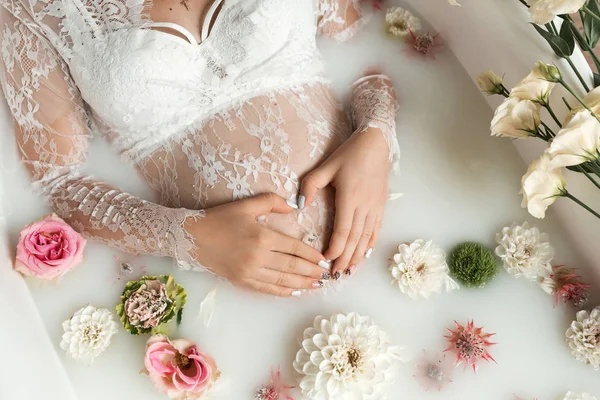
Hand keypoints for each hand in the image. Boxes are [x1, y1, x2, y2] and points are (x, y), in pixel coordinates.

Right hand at [184, 193, 329, 295]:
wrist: (191, 238)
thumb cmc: (220, 218)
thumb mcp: (246, 205)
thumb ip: (272, 202)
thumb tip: (294, 206)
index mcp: (262, 236)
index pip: (294, 248)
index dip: (310, 255)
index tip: (323, 260)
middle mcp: (258, 257)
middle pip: (292, 267)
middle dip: (311, 272)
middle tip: (327, 275)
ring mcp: (249, 272)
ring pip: (282, 281)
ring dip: (302, 284)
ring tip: (316, 285)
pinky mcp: (241, 281)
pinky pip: (267, 289)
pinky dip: (282, 292)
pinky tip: (295, 292)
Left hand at [299, 127, 390, 277]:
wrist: (375, 144)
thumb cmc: (349, 154)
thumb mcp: (326, 166)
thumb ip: (310, 186)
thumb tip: (298, 205)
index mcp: (349, 198)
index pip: (342, 231)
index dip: (335, 248)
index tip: (326, 260)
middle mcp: (364, 206)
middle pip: (355, 239)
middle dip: (345, 259)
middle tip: (336, 275)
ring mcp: (375, 207)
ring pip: (367, 237)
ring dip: (358, 255)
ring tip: (350, 270)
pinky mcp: (381, 206)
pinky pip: (376, 229)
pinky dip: (370, 244)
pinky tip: (365, 254)